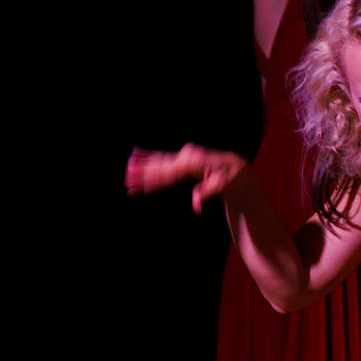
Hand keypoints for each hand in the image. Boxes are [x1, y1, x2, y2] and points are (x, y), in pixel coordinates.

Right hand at [125, 145, 245, 214]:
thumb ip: (207, 193)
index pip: (168, 175)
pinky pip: (164, 157)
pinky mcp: (184, 155)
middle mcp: (186, 156)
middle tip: (126, 179)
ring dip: (142, 165)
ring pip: (159, 160)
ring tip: (127, 167)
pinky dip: (150, 156)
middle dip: (142, 174)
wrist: (234, 165)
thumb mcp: (221, 186)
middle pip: (160, 167)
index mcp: (192, 164)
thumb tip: (196, 206)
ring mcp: (184, 154)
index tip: (140, 187)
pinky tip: (136, 153)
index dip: (154, 182)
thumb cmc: (229, 177)